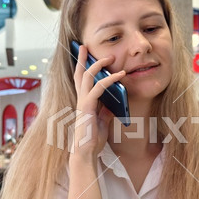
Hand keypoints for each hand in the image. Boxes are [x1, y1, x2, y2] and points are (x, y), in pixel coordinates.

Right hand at [71, 45, 125, 159]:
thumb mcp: (103, 121)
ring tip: (110, 57)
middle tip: (87, 46)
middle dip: (83, 59)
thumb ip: (106, 110)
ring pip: (86, 76)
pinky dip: (109, 80)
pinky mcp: (87, 107)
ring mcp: (82, 102)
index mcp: (83, 102)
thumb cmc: (93, 139)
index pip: (80, 80)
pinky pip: (98, 88)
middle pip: (78, 73)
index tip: (85, 53)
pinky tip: (119, 75)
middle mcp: (80, 99)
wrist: (87, 152)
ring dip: (98, 64)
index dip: (81, 65)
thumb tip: (115, 102)